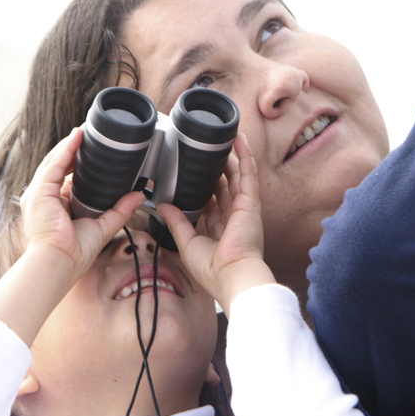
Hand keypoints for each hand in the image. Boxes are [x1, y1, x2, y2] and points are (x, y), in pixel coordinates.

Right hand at [19, 128, 143, 281]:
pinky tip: (77, 137)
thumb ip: (121, 210)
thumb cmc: (74, 253)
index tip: (95, 153)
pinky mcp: (39, 191)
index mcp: (57, 207)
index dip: (79, 164)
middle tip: (90, 136)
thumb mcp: (103, 226)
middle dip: (74, 150)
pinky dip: (66, 149)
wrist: (59, 263)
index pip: (67, 178)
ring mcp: (39, 194)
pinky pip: (54, 164)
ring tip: (85, 131)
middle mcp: (45, 198)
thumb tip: (138, 196)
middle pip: (59, 166)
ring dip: (70, 144)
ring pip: (55, 161)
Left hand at [157, 135, 275, 312]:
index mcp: (219, 229)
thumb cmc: (214, 270)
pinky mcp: (250, 203)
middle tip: (207, 153)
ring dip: (232, 157)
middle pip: (225, 186)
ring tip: (224, 139)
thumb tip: (164, 206)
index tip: (193, 176)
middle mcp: (233, 217)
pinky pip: (248, 175)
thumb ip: (177, 223)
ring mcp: (244, 208)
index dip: (203, 188)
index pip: (211, 202)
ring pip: (237, 176)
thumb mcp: (187, 244)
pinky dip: (245, 157)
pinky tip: (240, 142)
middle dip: (217, 170)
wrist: (232, 276)